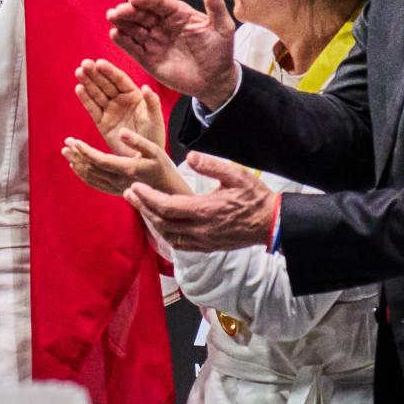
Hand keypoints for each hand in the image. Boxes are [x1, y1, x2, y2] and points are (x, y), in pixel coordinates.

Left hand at [63, 124, 187, 197]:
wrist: (169, 191)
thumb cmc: (163, 167)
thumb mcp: (155, 150)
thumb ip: (138, 141)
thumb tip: (122, 132)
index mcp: (128, 168)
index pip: (101, 160)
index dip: (86, 151)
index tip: (74, 141)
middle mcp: (119, 180)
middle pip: (92, 168)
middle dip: (78, 155)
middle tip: (66, 142)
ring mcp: (116, 187)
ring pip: (91, 177)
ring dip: (77, 163)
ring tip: (65, 151)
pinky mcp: (115, 191)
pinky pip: (95, 184)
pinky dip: (83, 175)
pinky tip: (75, 166)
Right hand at [74, 58, 164, 152]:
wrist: (144, 159)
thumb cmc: (153, 138)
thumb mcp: (156, 119)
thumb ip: (152, 103)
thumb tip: (146, 87)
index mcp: (134, 96)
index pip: (120, 80)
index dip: (109, 71)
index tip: (99, 63)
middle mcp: (120, 100)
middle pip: (105, 84)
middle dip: (95, 73)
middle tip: (84, 64)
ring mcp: (110, 111)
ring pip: (96, 94)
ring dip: (87, 83)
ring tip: (78, 72)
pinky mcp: (101, 123)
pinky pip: (92, 109)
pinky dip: (85, 99)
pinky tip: (79, 89)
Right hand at [108, 0, 238, 110]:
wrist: (215, 81)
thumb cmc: (220, 52)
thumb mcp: (223, 27)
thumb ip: (215, 5)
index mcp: (177, 13)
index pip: (159, 2)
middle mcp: (162, 24)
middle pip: (142, 14)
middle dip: (129, 10)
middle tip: (118, 10)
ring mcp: (153, 41)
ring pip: (134, 28)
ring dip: (122, 22)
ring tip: (112, 17)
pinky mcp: (147, 58)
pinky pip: (132, 48)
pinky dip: (122, 41)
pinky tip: (114, 34)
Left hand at [126, 153, 276, 252]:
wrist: (273, 224)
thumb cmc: (256, 198)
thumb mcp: (237, 175)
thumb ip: (211, 165)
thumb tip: (190, 156)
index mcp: (204, 210)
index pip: (166, 206)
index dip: (147, 197)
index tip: (134, 186)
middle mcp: (200, 229)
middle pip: (161, 222)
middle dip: (142, 208)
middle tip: (130, 194)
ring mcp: (204, 241)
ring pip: (168, 235)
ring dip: (151, 221)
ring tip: (140, 205)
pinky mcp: (208, 247)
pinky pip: (179, 243)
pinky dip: (165, 233)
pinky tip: (159, 222)